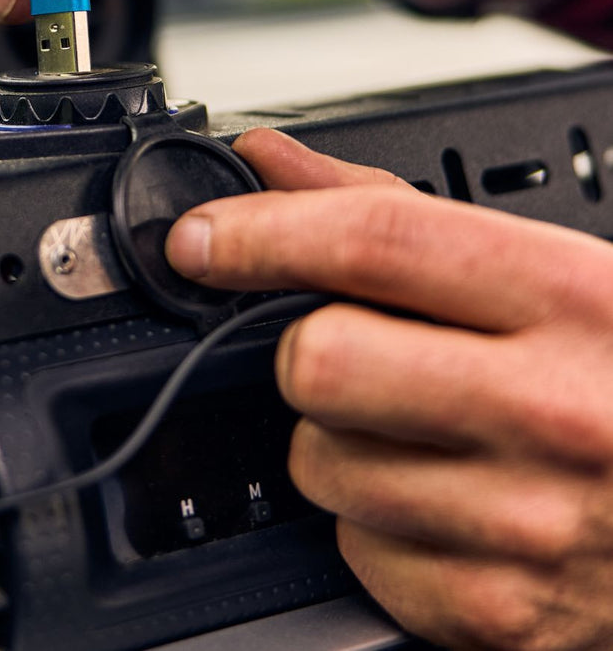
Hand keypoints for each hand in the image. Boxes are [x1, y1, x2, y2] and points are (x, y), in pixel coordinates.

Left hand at [166, 128, 612, 650]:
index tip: (202, 239)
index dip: (258, 231)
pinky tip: (443, 502)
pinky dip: (375, 526)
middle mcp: (554, 410)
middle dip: (306, 349)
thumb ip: (391, 212)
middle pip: (317, 361)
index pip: (371, 244)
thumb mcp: (551, 265)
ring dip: (339, 441)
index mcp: (567, 296)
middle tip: (351, 349)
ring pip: (320, 464)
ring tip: (420, 430)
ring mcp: (532, 525)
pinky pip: (357, 554)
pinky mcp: (507, 614)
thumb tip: (268, 164)